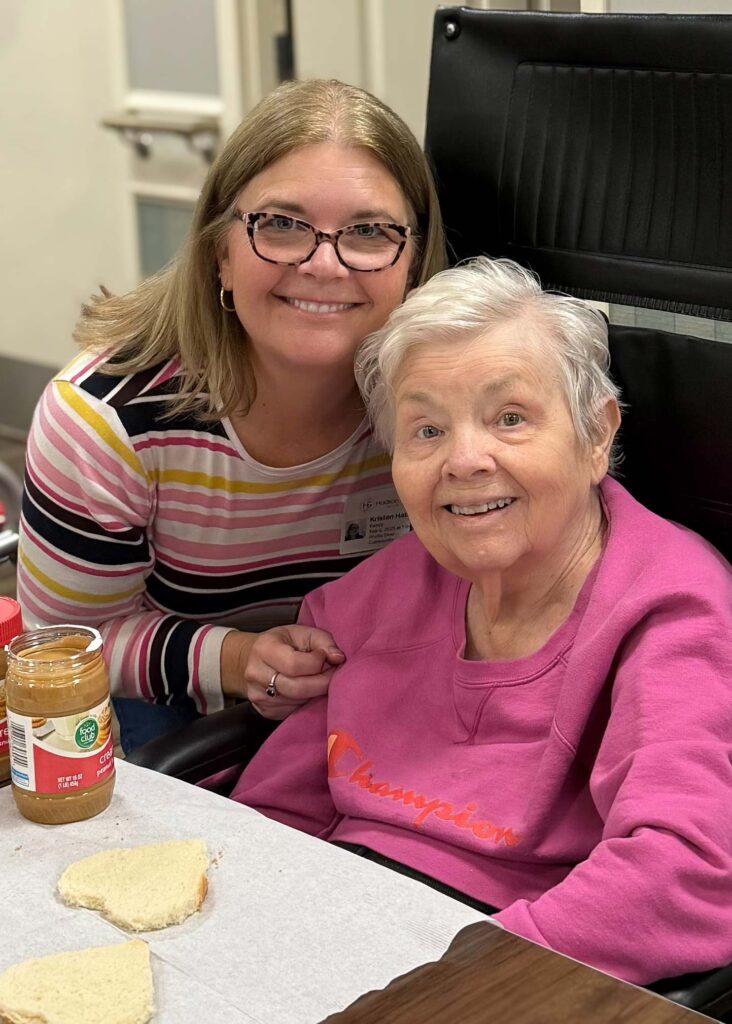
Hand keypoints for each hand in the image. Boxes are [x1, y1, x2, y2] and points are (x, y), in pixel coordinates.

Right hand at [222, 625, 344, 719]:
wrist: (251, 658)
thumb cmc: (282, 643)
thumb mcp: (302, 632)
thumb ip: (323, 641)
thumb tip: (338, 658)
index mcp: (264, 649)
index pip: (294, 664)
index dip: (317, 662)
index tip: (325, 656)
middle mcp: (256, 673)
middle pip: (298, 688)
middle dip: (322, 683)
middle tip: (332, 674)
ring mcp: (258, 695)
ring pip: (298, 702)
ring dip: (314, 693)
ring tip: (317, 680)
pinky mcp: (265, 711)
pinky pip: (293, 712)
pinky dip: (305, 703)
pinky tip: (306, 690)